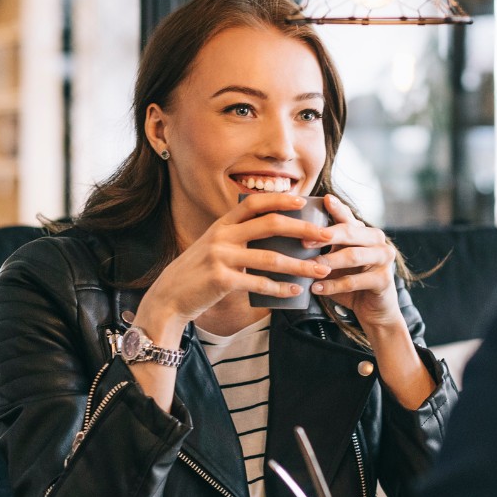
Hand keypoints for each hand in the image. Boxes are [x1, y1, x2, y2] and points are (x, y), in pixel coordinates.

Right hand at [135, 193, 332, 334]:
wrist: (169, 298)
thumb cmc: (199, 274)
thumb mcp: (214, 247)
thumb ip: (238, 238)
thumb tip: (274, 234)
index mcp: (222, 224)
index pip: (255, 202)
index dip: (280, 199)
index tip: (303, 200)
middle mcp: (221, 235)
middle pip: (270, 224)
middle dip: (302, 228)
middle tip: (326, 235)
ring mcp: (220, 257)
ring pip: (270, 257)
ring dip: (300, 264)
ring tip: (321, 269)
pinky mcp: (221, 280)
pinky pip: (258, 283)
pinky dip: (280, 288)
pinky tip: (295, 291)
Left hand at [309, 194, 405, 332]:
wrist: (373, 309)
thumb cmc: (349, 281)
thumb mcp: (335, 260)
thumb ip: (324, 245)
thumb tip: (291, 232)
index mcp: (365, 232)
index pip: (348, 216)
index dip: (336, 208)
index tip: (323, 199)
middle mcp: (377, 240)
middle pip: (350, 232)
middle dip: (325, 235)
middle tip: (303, 241)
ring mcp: (384, 259)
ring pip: (352, 256)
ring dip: (327, 262)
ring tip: (307, 268)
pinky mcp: (384, 280)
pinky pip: (354, 281)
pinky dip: (332, 285)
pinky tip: (316, 288)